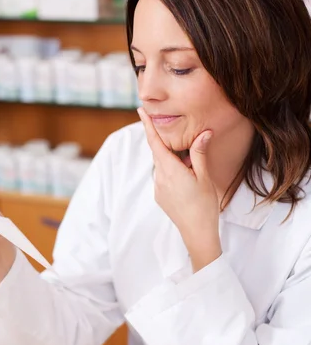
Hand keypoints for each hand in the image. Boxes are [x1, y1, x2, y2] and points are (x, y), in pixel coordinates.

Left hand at [138, 108, 220, 271]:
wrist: (197, 233)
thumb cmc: (204, 206)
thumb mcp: (204, 177)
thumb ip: (200, 154)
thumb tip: (203, 133)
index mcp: (170, 170)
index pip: (155, 142)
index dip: (148, 125)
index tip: (141, 111)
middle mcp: (160, 178)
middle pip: (159, 152)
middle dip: (167, 143)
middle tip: (182, 139)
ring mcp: (158, 188)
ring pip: (163, 165)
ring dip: (174, 160)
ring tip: (193, 170)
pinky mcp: (160, 196)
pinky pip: (164, 177)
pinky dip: (173, 172)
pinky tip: (188, 180)